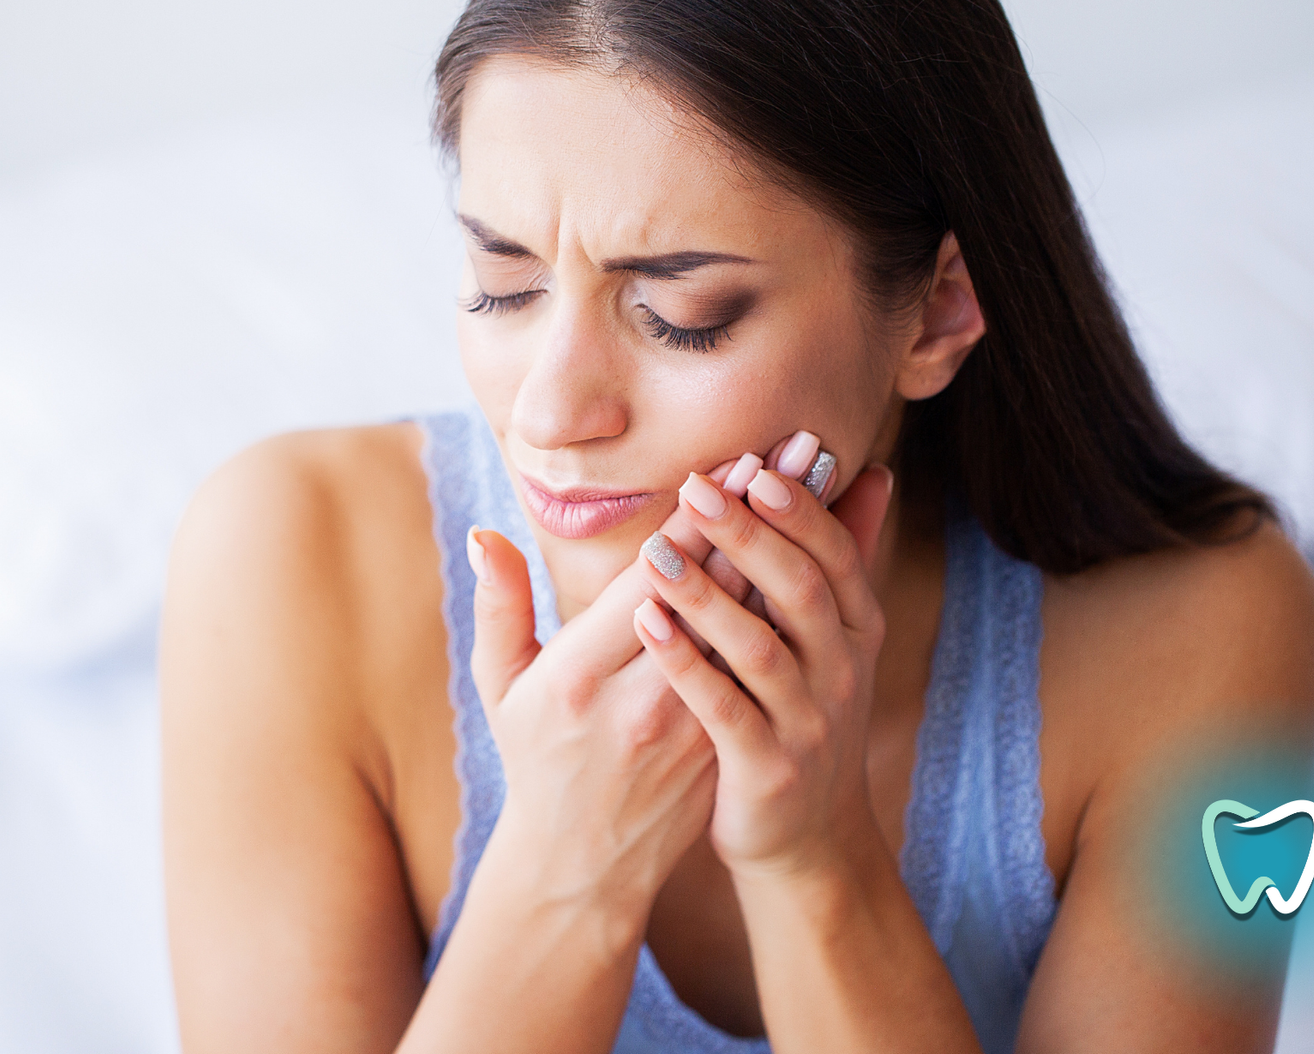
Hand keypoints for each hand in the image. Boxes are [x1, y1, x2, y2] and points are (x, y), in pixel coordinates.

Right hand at [463, 436, 810, 914]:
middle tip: (805, 448)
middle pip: (716, 590)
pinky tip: (820, 560)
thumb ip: (497, 606)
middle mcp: (643, 699)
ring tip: (827, 489)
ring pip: (751, 623)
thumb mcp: (499, 688)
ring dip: (790, 550)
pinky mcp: (722, 740)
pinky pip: (763, 660)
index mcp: (580, 676)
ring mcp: (690, 724)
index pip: (651, 579)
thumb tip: (486, 535)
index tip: (737, 460)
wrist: (583, 866)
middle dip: (761, 514)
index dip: (699, 519)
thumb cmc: (535, 761)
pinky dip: (791, 606)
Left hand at [631, 458, 894, 879]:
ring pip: (760, 648)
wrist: (805, 837)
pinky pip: (723, 709)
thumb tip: (875, 470)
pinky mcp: (767, 769)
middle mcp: (842, 672)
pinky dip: (686, 664)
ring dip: (708, 595)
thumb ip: (847, 555)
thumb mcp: (836, 639)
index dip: (798, 510)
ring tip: (655, 551)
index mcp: (855, 630)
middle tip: (696, 487)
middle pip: (801, 591)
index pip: (836, 555)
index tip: (754, 463)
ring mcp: (808, 724)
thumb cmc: (804, 714)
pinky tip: (647, 622)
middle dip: (750, 535)